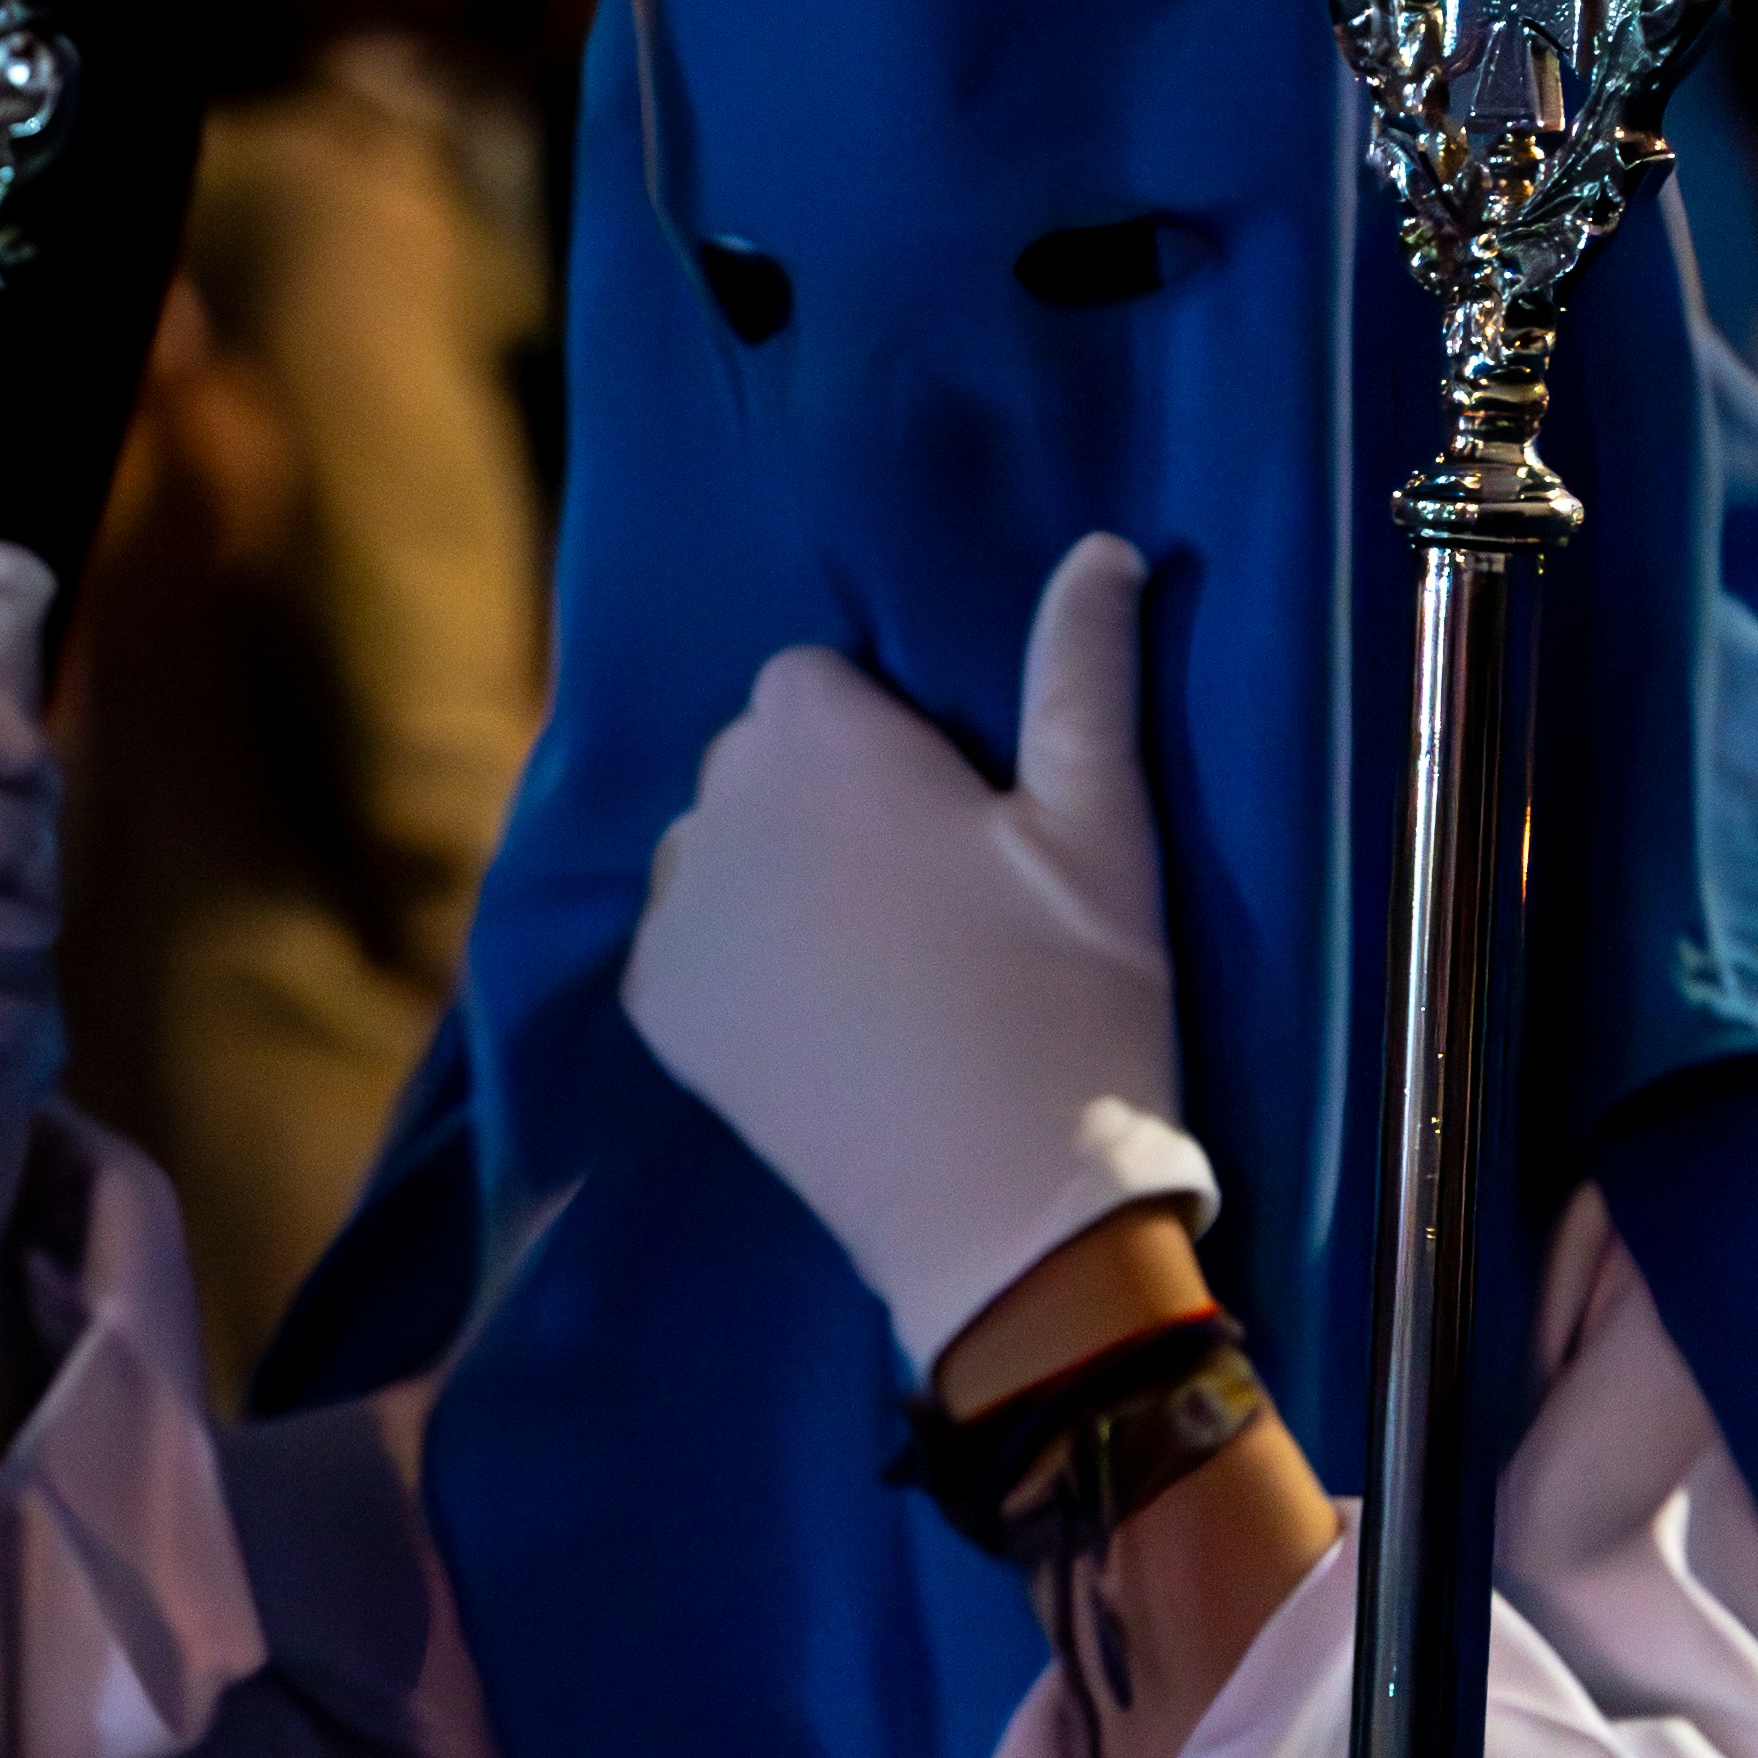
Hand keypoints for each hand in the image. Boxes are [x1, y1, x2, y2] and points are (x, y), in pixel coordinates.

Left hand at [622, 532, 1211, 1372]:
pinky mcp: (655, 1005)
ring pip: (717, 847)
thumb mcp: (1102, 825)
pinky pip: (688, 940)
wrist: (1004, 1210)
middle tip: (930, 895)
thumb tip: (1102, 547)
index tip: (954, 816)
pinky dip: (735, 961)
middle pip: (757, 756)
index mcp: (816, 732)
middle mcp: (717, 799)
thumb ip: (1083, 672)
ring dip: (774, 876)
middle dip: (823, 799)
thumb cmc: (1070, 998)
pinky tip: (818, 1017)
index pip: (816, 679)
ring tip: (878, 964)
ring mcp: (675, 908)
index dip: (887, 740)